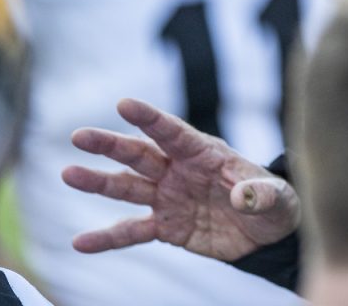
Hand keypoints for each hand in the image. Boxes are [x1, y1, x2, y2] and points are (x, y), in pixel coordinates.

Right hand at [61, 98, 299, 260]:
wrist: (268, 234)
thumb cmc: (275, 203)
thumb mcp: (279, 198)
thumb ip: (263, 194)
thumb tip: (245, 197)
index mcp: (206, 153)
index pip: (174, 132)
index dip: (151, 119)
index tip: (124, 104)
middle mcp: (180, 171)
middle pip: (141, 154)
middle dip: (111, 145)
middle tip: (79, 136)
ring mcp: (169, 197)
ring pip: (128, 187)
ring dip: (98, 182)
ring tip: (68, 174)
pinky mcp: (166, 227)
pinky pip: (132, 232)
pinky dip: (107, 239)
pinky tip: (79, 243)